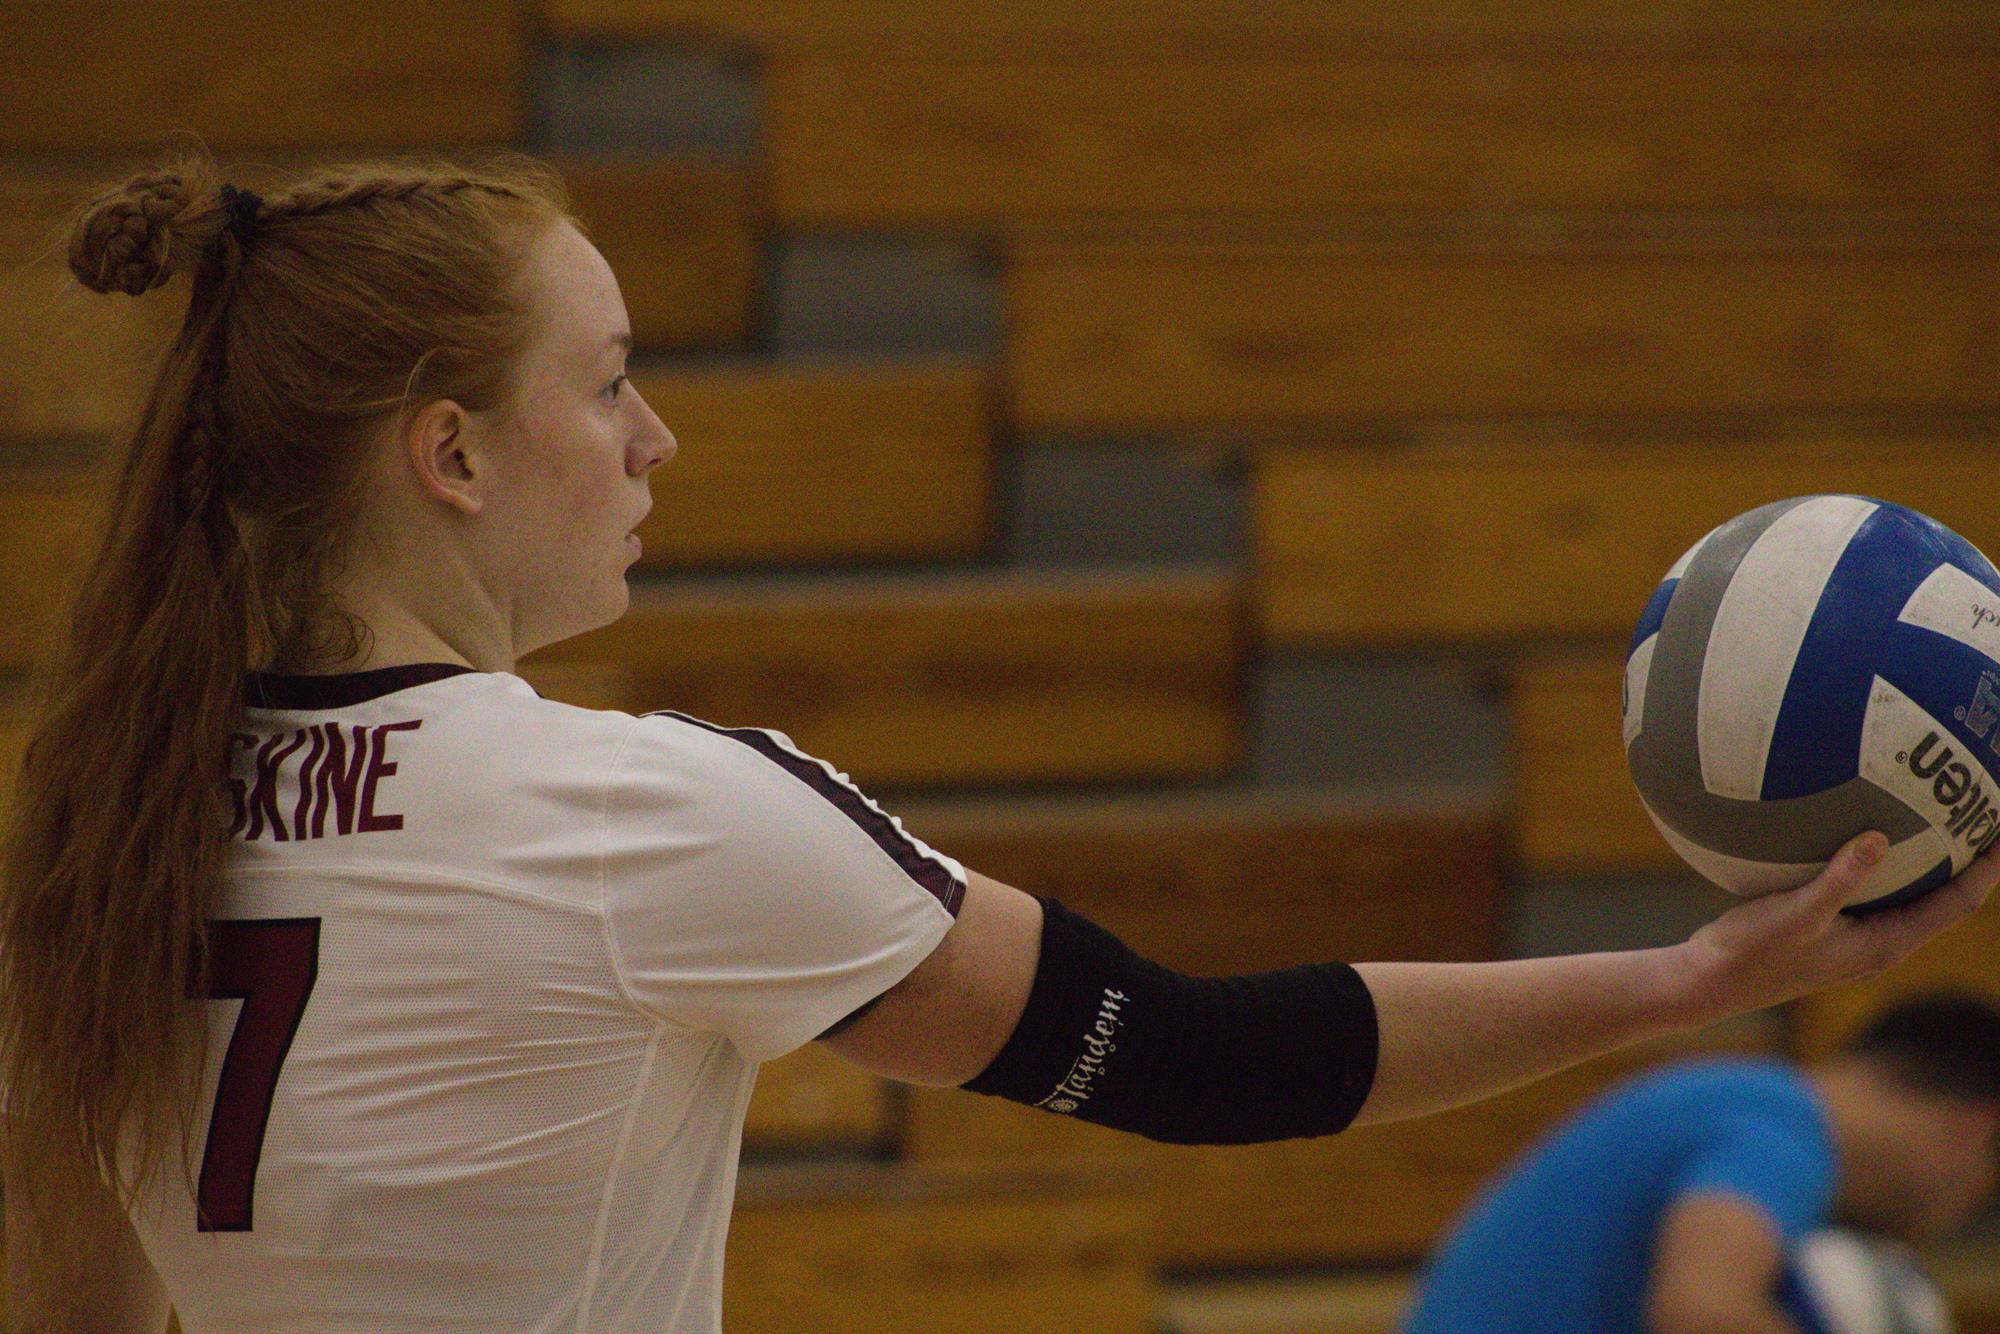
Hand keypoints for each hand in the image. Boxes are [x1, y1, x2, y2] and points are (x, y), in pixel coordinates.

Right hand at [1669, 831, 1999, 1026]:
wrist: (1709, 981)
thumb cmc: (1753, 954)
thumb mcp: (1797, 914)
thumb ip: (1839, 879)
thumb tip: (1877, 836)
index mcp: (1886, 944)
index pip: (1957, 904)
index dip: (1988, 869)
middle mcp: (1880, 940)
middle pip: (1943, 896)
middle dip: (1967, 857)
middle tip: (1976, 810)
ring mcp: (1854, 933)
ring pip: (1907, 891)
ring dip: (1924, 856)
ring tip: (1932, 811)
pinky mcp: (1828, 924)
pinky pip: (1868, 885)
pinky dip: (1876, 858)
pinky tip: (1856, 825)